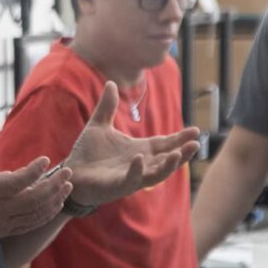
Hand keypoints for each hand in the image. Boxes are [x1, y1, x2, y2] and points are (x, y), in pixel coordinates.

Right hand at [0, 114, 72, 245]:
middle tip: (67, 171)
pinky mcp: (2, 231)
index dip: (33, 172)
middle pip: (31, 201)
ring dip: (53, 200)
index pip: (14, 183)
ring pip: (33, 215)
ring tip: (68, 184)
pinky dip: (45, 214)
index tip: (47, 159)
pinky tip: (57, 201)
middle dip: (52, 186)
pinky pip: (29, 225)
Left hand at [64, 81, 199, 205]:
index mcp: (139, 150)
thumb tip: (110, 82)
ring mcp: (131, 176)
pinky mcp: (118, 186)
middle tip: (196, 144)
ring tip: (178, 154)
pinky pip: (131, 179)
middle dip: (182, 153)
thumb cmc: (87, 153)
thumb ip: (107, 106)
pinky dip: (137, 170)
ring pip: (156, 174)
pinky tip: (140, 158)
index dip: (180, 138)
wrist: (70, 172)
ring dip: (168, 165)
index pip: (164, 144)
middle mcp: (140, 164)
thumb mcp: (99, 125)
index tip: (196, 130)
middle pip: (167, 160)